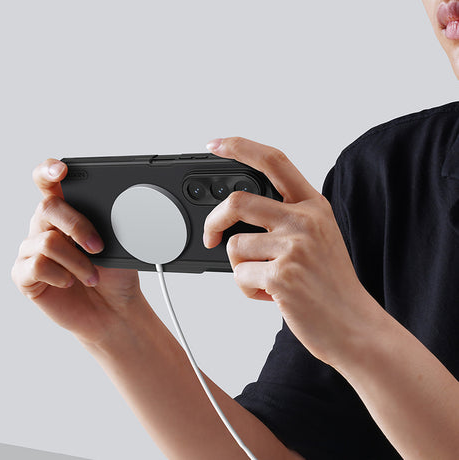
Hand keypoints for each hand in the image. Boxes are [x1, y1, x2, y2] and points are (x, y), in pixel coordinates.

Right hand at [11, 159, 144, 345]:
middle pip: (47, 207)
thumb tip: (113, 211)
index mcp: (67, 214)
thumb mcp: (119, 246)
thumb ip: (107, 225)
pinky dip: (61, 275)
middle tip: (99, 247)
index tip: (61, 170)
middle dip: (78, 227)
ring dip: (77, 262)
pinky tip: (71, 282)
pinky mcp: (25, 276)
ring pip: (46, 241)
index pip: (49, 184)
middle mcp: (45, 228)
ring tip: (92, 276)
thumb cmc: (115, 275)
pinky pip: (37, 266)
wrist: (114, 310)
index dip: (49, 171)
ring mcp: (32, 251)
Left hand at [204, 137, 375, 365]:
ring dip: (241, 268)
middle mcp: (305, 220)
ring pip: (234, 246)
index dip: (241, 147)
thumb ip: (285, 220)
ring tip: (265, 279)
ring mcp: (294, 246)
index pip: (274, 161)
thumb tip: (236, 221)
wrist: (354, 326)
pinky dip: (247, 288)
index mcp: (313, 206)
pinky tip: (271, 294)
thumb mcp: (318, 238)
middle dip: (214, 220)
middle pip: (238, 201)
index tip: (217, 144)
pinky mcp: (282, 274)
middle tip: (211, 235)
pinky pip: (239, 275)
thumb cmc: (331, 285)